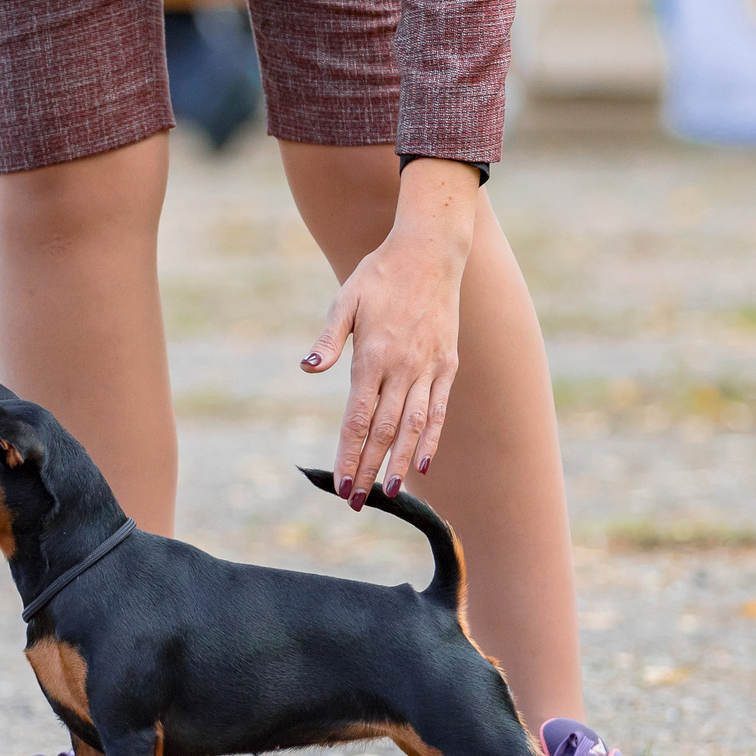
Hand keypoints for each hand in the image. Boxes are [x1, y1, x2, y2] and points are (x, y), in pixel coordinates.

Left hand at [301, 160, 478, 506]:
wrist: (430, 252)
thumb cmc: (380, 275)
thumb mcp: (345, 300)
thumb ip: (328, 340)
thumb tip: (308, 368)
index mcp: (374, 355)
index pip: (359, 417)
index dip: (348, 453)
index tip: (340, 483)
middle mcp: (403, 367)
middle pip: (384, 430)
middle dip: (367, 468)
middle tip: (355, 502)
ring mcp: (429, 368)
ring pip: (414, 426)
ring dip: (399, 463)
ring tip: (389, 493)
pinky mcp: (447, 365)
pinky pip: (438, 409)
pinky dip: (430, 439)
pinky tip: (422, 464)